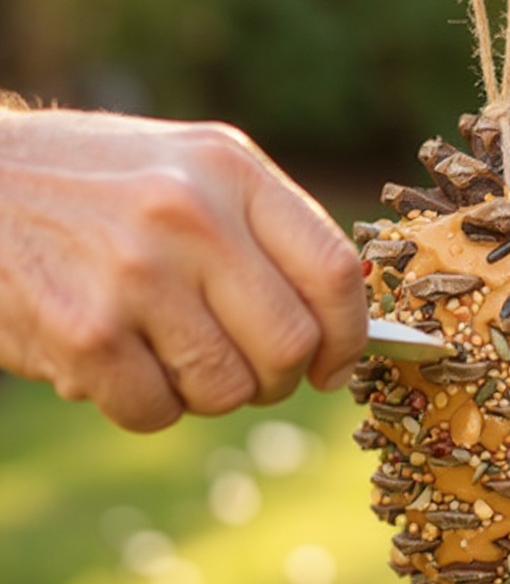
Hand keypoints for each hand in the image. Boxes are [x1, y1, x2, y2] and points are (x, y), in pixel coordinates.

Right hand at [0, 109, 366, 431]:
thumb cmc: (94, 189)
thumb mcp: (188, 171)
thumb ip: (264, 232)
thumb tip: (342, 323)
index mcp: (229, 171)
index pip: (334, 271)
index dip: (350, 336)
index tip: (334, 365)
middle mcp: (190, 215)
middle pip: (290, 344)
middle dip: (276, 378)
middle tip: (245, 371)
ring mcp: (136, 273)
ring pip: (227, 390)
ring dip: (206, 392)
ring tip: (164, 352)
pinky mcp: (84, 331)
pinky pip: (156, 412)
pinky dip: (145, 405)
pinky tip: (114, 361)